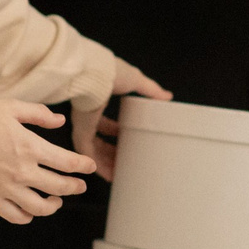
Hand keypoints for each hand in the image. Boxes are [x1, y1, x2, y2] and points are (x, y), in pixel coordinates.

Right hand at [0, 101, 96, 222]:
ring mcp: (5, 188)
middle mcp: (21, 171)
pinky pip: (15, 216)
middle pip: (59, 187)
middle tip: (80, 186)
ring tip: (56, 200)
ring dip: (53, 205)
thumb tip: (60, 122)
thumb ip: (38, 114)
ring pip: (40, 207)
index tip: (90, 167)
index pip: (67, 162)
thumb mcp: (10, 107)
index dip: (83, 166)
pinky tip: (31, 210)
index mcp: (29, 147)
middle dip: (74, 187)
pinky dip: (27, 217)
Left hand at [75, 62, 172, 180]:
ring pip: (93, 151)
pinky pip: (89, 155)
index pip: (103, 124)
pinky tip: (110, 176)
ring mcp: (82, 126)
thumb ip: (151, 89)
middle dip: (111, 153)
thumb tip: (167, 96)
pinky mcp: (81, 134)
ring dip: (105, 164)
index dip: (114, 133)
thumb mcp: (135, 81)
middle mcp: (86, 118)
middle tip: (124, 163)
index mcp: (96, 104)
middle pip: (98, 141)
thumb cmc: (111, 72)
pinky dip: (99, 166)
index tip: (125, 141)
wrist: (95, 73)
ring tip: (119, 175)